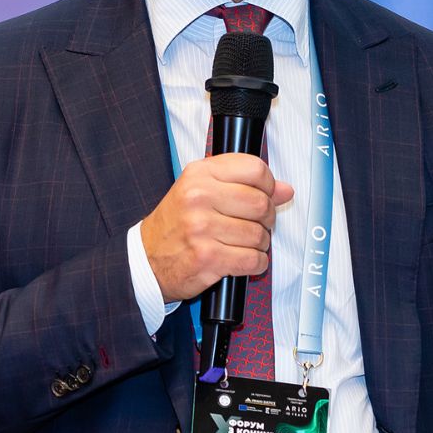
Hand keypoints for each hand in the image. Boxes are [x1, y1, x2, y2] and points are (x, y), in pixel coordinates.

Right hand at [138, 153, 293, 302]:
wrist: (146, 259)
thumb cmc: (176, 224)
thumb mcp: (202, 191)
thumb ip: (243, 185)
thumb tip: (285, 190)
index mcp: (199, 174)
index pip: (255, 169)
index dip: (269, 185)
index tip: (265, 195)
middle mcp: (199, 197)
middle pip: (261, 204)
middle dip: (266, 219)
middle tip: (255, 224)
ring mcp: (202, 228)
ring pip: (260, 235)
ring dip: (259, 244)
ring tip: (242, 243)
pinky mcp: (207, 257)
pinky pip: (253, 260)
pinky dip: (255, 264)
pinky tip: (241, 260)